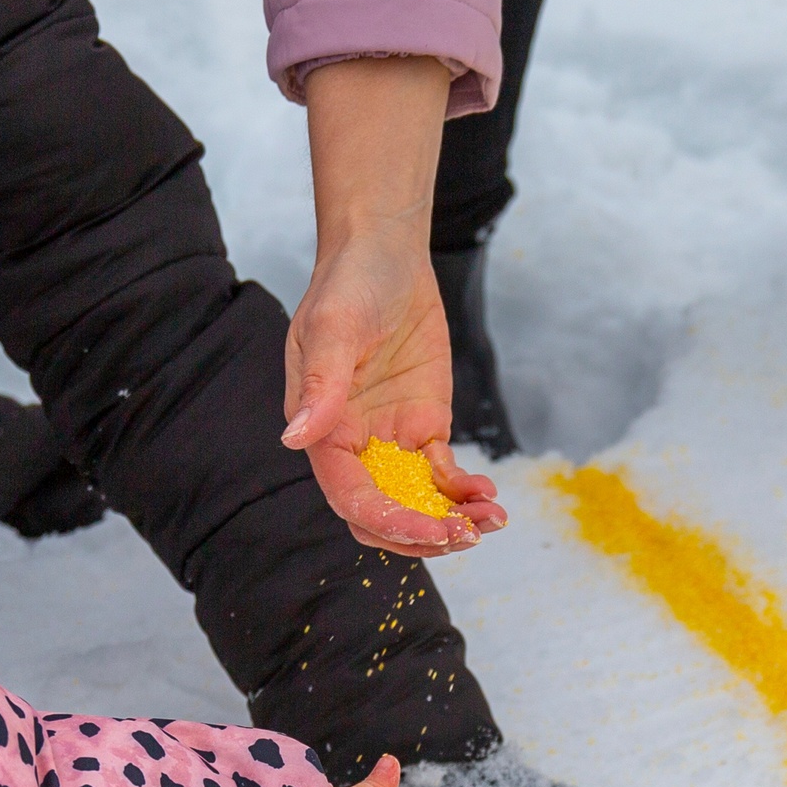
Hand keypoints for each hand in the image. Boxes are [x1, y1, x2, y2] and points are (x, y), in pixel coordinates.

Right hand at [285, 57, 508, 557]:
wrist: (384, 252)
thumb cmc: (348, 284)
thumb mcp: (332, 329)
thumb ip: (319, 386)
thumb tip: (295, 438)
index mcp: (324, 432)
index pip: (352, 498)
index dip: (389, 522)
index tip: (430, 529)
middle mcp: (355, 445)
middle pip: (384, 516)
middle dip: (423, 534)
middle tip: (467, 534)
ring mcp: (391, 438)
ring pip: (417, 503)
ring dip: (451, 521)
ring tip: (491, 521)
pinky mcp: (424, 425)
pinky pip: (443, 476)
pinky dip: (465, 492)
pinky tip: (489, 494)